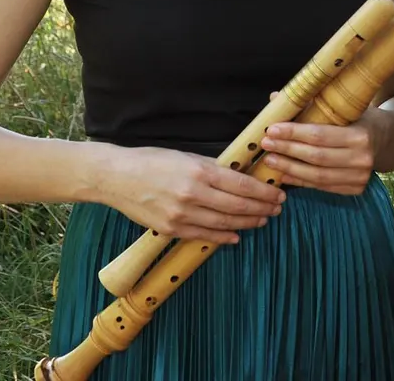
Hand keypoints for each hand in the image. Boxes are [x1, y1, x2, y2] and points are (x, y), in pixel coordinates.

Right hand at [104, 146, 284, 245]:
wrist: (116, 177)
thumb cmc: (152, 161)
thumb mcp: (186, 156)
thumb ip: (212, 168)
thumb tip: (239, 176)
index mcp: (199, 171)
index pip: (241, 185)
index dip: (263, 192)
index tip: (277, 194)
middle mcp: (192, 194)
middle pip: (237, 207)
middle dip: (261, 209)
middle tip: (276, 209)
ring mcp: (181, 214)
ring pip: (224, 224)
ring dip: (247, 224)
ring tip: (262, 221)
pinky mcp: (170, 229)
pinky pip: (203, 236)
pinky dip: (223, 237)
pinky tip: (236, 236)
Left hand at [257, 109, 382, 195]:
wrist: (386, 138)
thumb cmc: (359, 118)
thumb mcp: (343, 106)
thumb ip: (311, 103)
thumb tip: (276, 98)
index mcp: (361, 135)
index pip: (319, 135)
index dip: (293, 134)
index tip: (272, 129)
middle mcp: (362, 159)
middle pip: (316, 157)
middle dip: (287, 150)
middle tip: (266, 144)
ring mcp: (360, 177)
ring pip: (317, 177)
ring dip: (290, 169)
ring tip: (270, 160)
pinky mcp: (355, 189)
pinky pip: (321, 187)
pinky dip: (300, 181)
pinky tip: (284, 174)